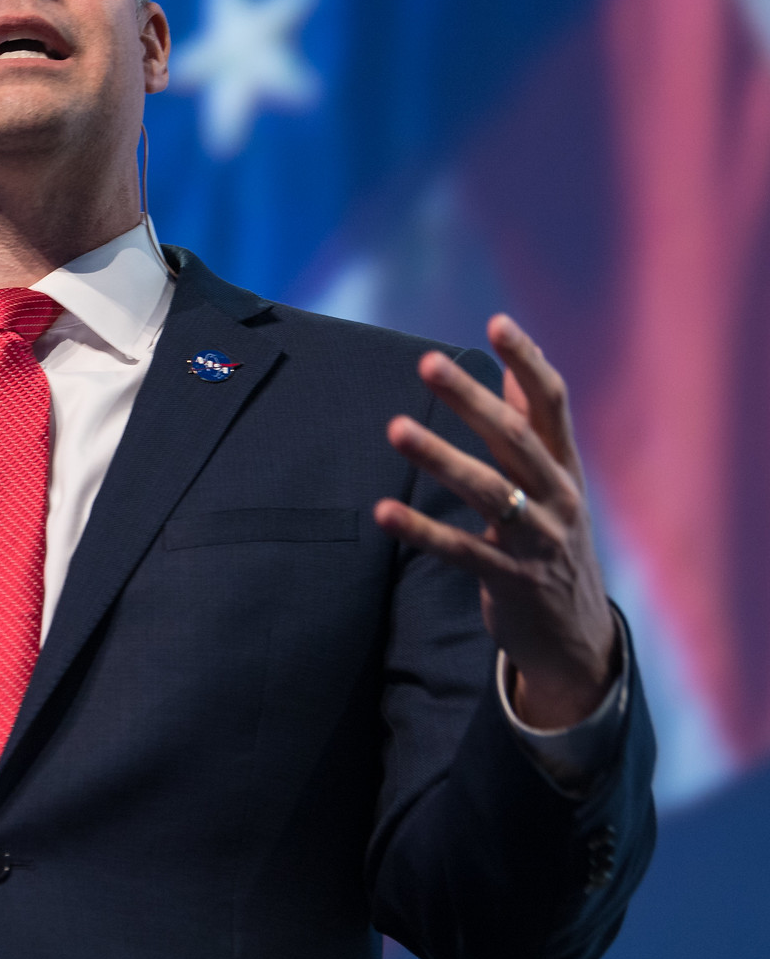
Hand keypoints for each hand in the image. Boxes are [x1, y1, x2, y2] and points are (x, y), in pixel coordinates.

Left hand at [374, 315, 617, 730]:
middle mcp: (559, 498)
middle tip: (428, 362)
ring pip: (489, 490)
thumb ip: (535, 430)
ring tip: (395, 428)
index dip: (528, 361)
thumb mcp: (554, 485)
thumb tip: (515, 371)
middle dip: (472, 398)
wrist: (576, 638)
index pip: (553, 404)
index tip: (498, 321)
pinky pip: (461, 551)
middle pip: (515, 437)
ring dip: (439, 457)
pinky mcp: (511, 582)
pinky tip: (381, 513)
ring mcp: (538, 541)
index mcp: (566, 468)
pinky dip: (421, 530)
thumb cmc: (553, 543)